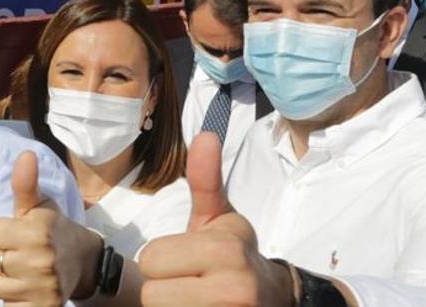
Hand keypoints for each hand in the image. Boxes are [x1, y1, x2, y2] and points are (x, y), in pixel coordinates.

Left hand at [0, 152, 100, 304]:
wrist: (84, 263)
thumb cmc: (53, 229)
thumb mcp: (40, 205)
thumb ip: (25, 184)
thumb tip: (25, 154)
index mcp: (35, 232)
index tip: (12, 234)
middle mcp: (38, 261)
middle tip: (19, 253)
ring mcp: (41, 288)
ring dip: (4, 280)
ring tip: (22, 271)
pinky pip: (6, 306)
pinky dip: (12, 300)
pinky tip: (26, 289)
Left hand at [139, 133, 297, 305]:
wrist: (276, 297)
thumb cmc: (236, 253)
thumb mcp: (219, 216)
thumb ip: (205, 180)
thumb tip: (205, 135)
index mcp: (223, 252)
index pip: (149, 260)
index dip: (162, 259)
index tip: (187, 258)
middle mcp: (232, 290)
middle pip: (152, 294)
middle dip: (165, 287)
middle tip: (189, 281)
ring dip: (172, 305)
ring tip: (194, 297)